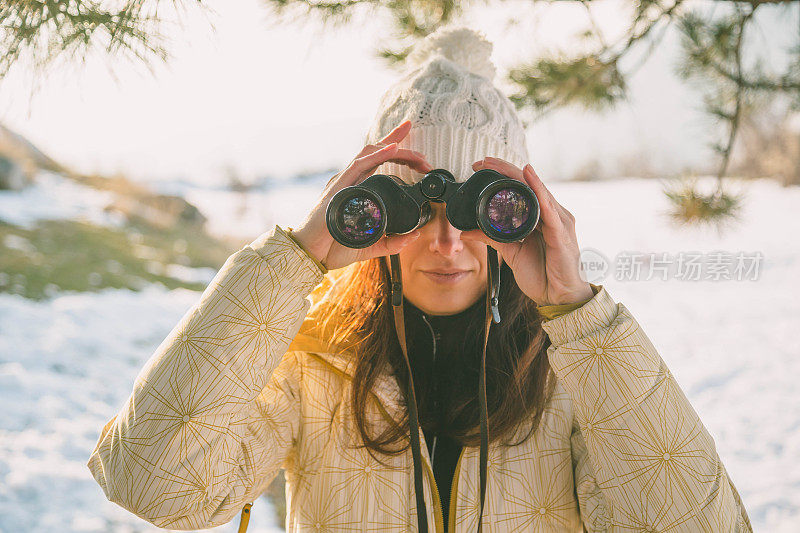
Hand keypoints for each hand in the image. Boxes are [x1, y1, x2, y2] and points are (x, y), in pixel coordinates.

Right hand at [291, 120, 433, 270]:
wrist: (311, 254)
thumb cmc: (332, 247)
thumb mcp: (370, 246)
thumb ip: (391, 242)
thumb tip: (413, 236)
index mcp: (356, 188)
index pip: (376, 161)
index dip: (393, 147)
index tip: (413, 143)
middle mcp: (350, 180)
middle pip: (374, 150)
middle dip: (399, 143)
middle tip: (424, 156)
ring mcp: (343, 181)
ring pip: (370, 153)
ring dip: (395, 149)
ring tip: (417, 156)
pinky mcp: (338, 187)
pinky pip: (359, 165)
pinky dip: (377, 155)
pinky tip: (393, 149)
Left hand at [461, 156, 592, 305]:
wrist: (559, 297)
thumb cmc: (542, 274)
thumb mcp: (510, 252)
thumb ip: (491, 237)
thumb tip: (467, 229)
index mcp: (541, 217)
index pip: (522, 188)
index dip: (502, 175)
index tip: (479, 166)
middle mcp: (552, 214)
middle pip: (528, 184)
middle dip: (505, 170)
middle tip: (482, 160)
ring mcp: (559, 221)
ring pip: (537, 191)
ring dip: (516, 175)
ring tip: (497, 164)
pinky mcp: (561, 233)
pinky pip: (549, 208)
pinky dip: (539, 190)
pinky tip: (529, 177)